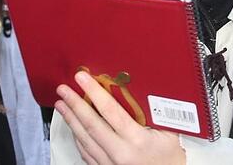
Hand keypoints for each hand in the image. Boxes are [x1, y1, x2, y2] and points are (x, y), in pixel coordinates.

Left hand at [55, 70, 184, 164]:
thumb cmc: (171, 155)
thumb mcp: (169, 130)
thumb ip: (154, 111)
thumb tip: (139, 86)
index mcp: (137, 141)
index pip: (110, 111)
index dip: (94, 92)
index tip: (82, 78)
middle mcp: (120, 154)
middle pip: (91, 125)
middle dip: (74, 104)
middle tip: (63, 89)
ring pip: (84, 140)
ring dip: (71, 120)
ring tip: (61, 104)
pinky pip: (86, 153)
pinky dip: (78, 137)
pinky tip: (73, 126)